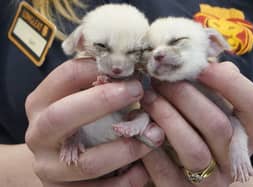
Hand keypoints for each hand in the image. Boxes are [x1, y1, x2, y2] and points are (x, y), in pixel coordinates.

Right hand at [25, 58, 152, 186]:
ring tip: (154, 136)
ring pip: (87, 163)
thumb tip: (134, 72)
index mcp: (40, 103)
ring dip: (127, 148)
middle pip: (62, 117)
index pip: (66, 76)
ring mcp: (49, 168)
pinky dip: (127, 179)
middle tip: (138, 91)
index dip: (99, 69)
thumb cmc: (77, 121)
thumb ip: (98, 86)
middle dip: (103, 101)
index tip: (130, 70)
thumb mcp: (78, 99)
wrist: (55, 158)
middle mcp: (38, 135)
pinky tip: (145, 168)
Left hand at [141, 61, 252, 186]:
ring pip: (193, 149)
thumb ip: (212, 86)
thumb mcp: (211, 106)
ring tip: (147, 99)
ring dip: (166, 117)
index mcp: (247, 134)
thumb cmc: (195, 126)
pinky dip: (149, 145)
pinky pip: (164, 170)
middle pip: (217, 125)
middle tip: (160, 80)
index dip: (229, 83)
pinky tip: (140, 127)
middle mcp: (233, 159)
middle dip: (184, 96)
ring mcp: (210, 180)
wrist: (181, 169)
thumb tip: (205, 63)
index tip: (200, 66)